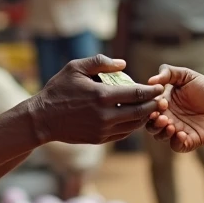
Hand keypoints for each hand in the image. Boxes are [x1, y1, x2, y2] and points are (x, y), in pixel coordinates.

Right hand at [30, 55, 165, 145]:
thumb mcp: (75, 68)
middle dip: (154, 105)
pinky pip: (123, 133)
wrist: (42, 119)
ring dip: (144, 117)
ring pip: (134, 125)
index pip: (137, 94)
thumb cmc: (58, 90)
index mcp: (102, 96)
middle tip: (161, 99)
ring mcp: (103, 130)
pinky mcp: (99, 139)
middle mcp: (105, 115)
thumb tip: (123, 64)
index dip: (152, 91)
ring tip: (150, 108)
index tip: (160, 87)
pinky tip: (133, 118)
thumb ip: (100, 63)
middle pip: (140, 112)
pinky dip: (132, 126)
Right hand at [145, 66, 203, 152]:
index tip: (161, 103)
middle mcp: (169, 117)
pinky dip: (176, 142)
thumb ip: (168, 73)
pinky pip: (177, 146)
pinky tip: (182, 134)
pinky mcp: (189, 141)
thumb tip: (151, 80)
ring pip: (160, 137)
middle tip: (163, 117)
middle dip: (153, 123)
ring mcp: (178, 130)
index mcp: (165, 103)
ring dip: (162, 133)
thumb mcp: (187, 76)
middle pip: (150, 125)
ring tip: (171, 126)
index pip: (149, 108)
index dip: (151, 107)